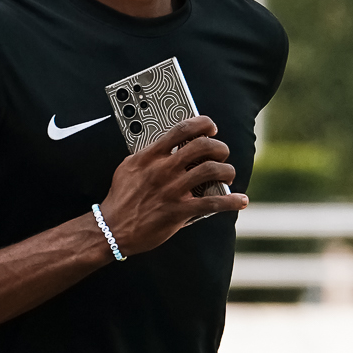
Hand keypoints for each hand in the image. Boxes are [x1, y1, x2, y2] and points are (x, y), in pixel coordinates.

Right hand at [96, 115, 243, 256]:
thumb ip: (147, 156)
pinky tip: (240, 201)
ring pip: (210, 171)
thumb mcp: (128, 168)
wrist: (112, 228)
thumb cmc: (120, 199)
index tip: (210, 127)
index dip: (202, 124)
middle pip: (201, 146)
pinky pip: (212, 203)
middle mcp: (163, 170)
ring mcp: (172, 190)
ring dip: (227, 170)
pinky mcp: (179, 211)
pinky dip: (231, 201)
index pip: (181, 130)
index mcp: (150, 156)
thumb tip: (165, 148)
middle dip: (219, 147)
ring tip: (228, 174)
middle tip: (222, 153)